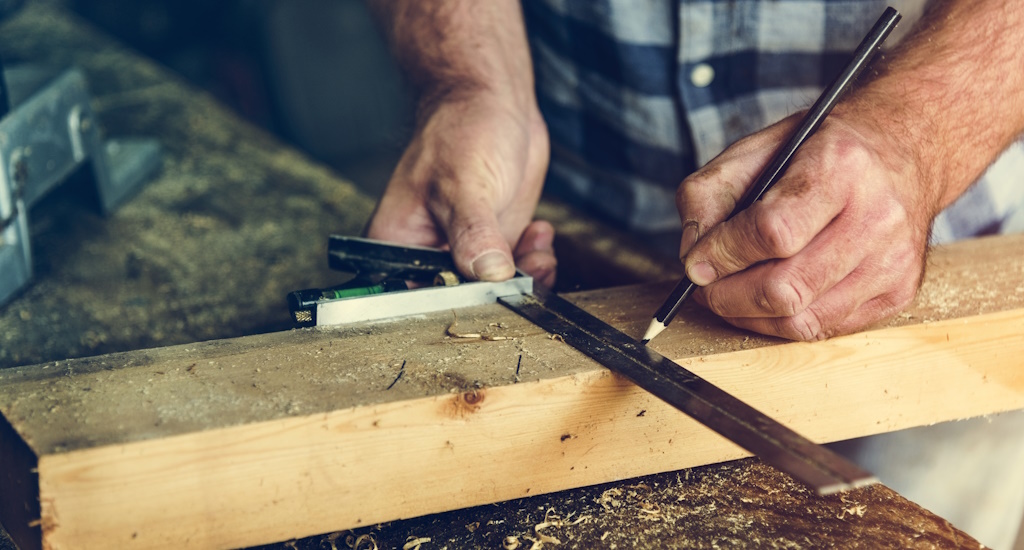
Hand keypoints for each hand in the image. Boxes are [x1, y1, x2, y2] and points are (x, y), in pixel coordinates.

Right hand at [365, 94, 556, 287]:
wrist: (494, 101)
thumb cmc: (459, 128)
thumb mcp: (463, 184)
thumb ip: (473, 234)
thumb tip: (489, 275)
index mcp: (396, 246)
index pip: (415, 300)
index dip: (453, 307)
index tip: (488, 296)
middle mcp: (426, 255)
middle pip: (460, 302)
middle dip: (498, 293)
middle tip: (522, 272)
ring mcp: (462, 252)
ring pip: (494, 291)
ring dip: (525, 277)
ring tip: (536, 249)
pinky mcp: (493, 244)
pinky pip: (516, 273)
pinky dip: (535, 261)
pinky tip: (539, 233)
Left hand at [675, 109, 934, 339]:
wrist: (904, 150)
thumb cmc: (821, 150)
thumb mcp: (757, 148)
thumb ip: (710, 193)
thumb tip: (692, 254)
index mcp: (841, 167)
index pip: (772, 231)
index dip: (724, 254)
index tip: (695, 263)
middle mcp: (877, 217)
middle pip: (786, 287)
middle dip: (729, 296)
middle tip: (705, 288)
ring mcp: (893, 261)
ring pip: (803, 319)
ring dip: (750, 315)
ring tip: (730, 295)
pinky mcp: (898, 292)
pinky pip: (824, 329)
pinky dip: (782, 322)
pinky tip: (767, 300)